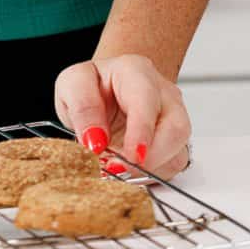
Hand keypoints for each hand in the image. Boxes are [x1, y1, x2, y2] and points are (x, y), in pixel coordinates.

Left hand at [53, 53, 191, 179]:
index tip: (131, 156)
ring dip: (147, 171)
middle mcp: (163, 94)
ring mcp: (174, 119)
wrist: (109, 90)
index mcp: (136, 72)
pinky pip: (171, 169)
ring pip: (177, 153)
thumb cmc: (95, 85)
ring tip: (116, 170)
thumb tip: (95, 140)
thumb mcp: (73, 84)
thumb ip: (82, 107)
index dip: (142, 131)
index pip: (147, 100)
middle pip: (175, 129)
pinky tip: (128, 170)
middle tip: (118, 170)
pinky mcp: (175, 145)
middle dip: (150, 158)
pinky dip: (148, 177)